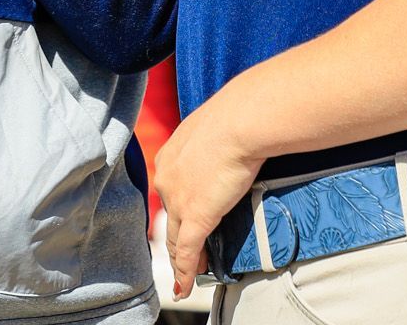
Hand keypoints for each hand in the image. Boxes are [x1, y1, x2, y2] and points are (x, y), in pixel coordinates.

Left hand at [155, 96, 260, 300]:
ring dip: (182, 260)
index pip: (171, 191)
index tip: (185, 221)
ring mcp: (178, 200)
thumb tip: (229, 147)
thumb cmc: (235, 118)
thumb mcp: (213, 129)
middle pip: (171, 216)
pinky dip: (185, 273)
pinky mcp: (196, 217)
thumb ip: (212, 145)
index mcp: (169, 155)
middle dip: (178, 237)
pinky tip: (184, 287)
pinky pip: (186, 252)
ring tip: (185, 277)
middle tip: (188, 255)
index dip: (178, 210)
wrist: (239, 123)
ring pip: (176, 238)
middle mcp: (167, 179)